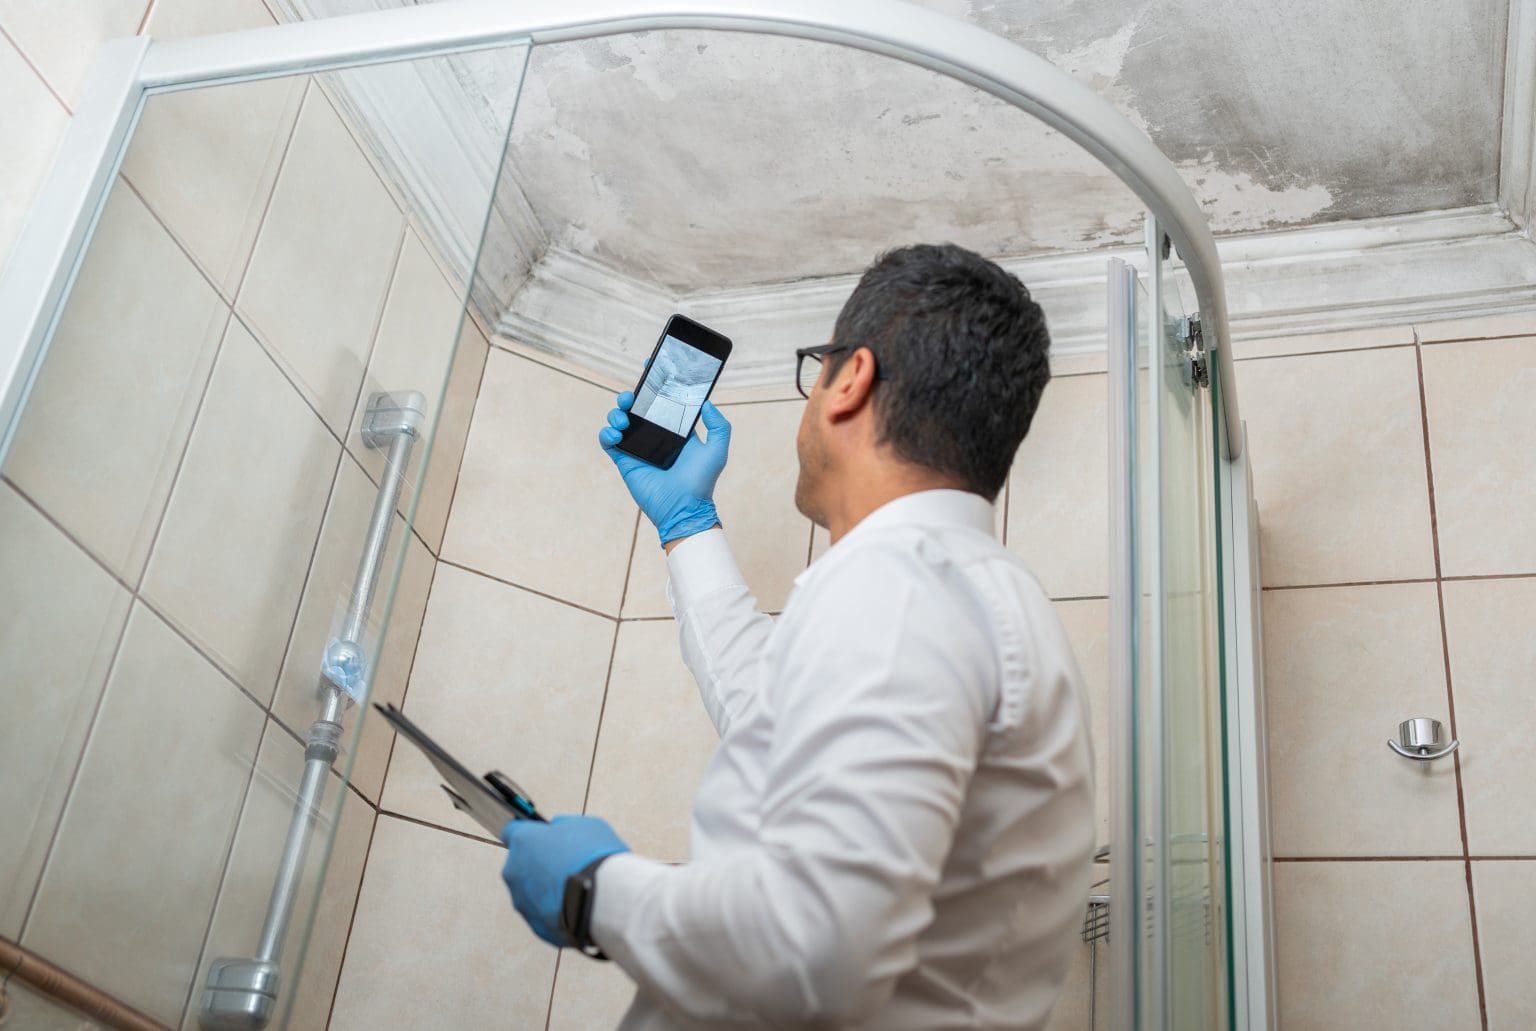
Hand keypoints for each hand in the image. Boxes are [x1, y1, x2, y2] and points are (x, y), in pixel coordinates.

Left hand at [501, 815, 629, 946]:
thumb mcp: (583, 825)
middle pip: (522, 864)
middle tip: (568, 863)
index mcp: (523, 841)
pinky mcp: (536, 926)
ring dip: (548, 888)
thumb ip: (562, 826)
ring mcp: (522, 902)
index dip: (530, 832)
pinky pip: (544, 913)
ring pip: (532, 891)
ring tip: (578, 887)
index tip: (541, 835)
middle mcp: (514, 872)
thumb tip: (557, 829)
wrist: (605, 900)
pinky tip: (579, 904)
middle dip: (541, 863)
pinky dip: (557, 909)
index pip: (512, 830)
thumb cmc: (594, 856)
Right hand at [599, 392, 730, 545]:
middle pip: (637, 407)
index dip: (654, 384)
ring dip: (617, 413)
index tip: (649, 366)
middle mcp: (656, 436)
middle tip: (632, 398)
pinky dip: (606, 433)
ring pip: (620, 420)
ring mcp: (638, 448)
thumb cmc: (701, 481)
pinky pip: (608, 441)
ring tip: (624, 420)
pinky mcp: (625, 461)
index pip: (663, 401)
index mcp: (675, 430)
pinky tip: (616, 434)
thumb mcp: (718, 450)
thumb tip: (706, 403)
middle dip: (630, 396)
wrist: (683, 508)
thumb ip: (719, 425)